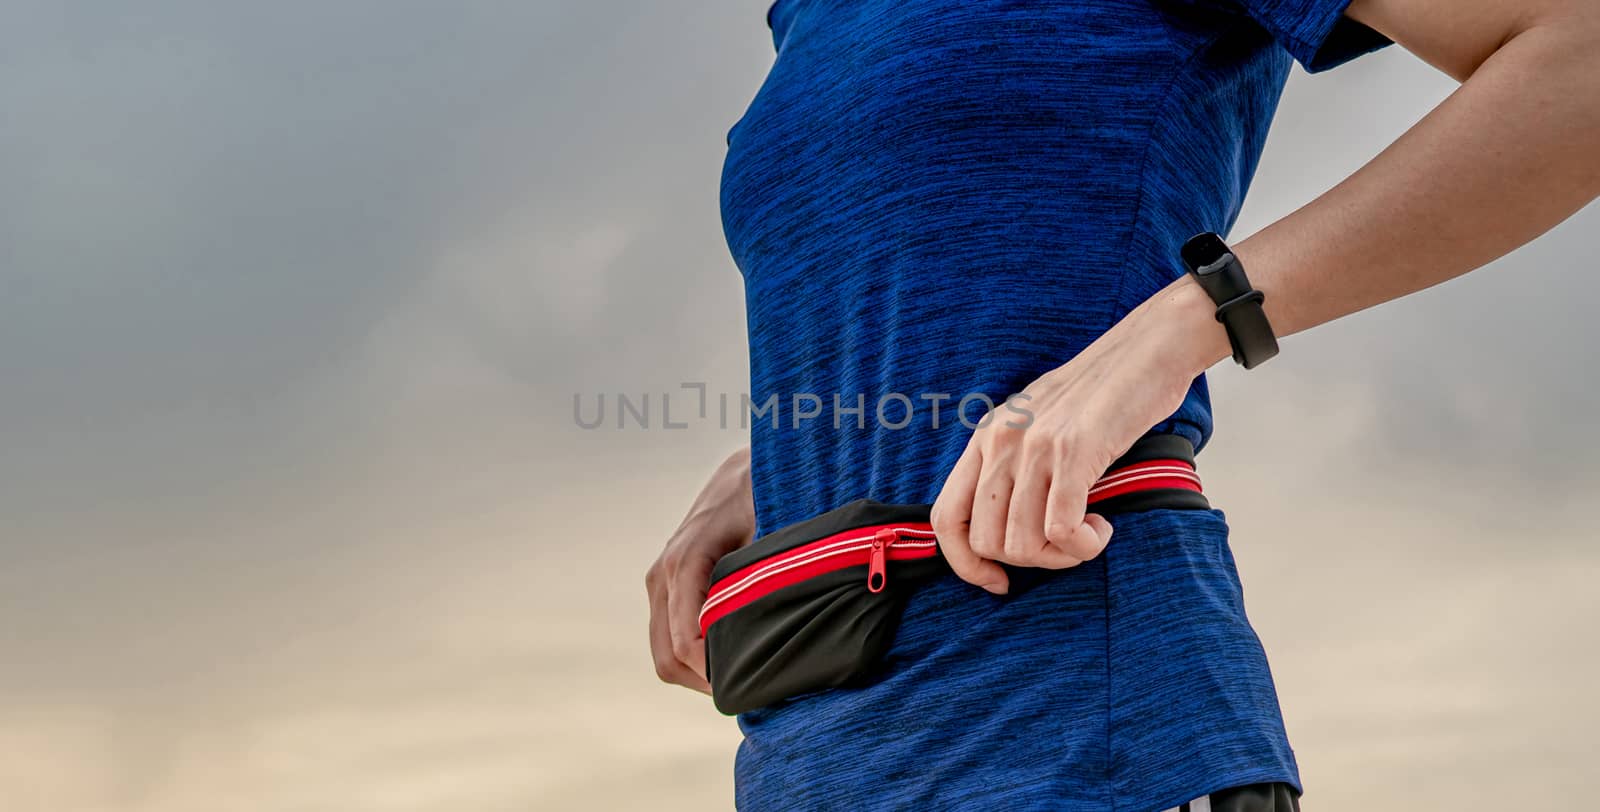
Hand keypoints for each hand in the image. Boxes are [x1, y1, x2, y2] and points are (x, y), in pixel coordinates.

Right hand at [646, 447, 755, 692]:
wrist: (743, 472)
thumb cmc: (762, 497)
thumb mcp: (768, 533)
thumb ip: (760, 577)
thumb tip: (770, 625)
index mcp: (685, 562)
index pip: (686, 640)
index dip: (713, 674)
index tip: (748, 688)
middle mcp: (663, 574)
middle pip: (667, 657)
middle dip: (704, 682)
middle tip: (747, 694)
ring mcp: (659, 580)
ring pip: (663, 653)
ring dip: (696, 674)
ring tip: (740, 680)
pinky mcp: (665, 586)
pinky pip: (666, 636)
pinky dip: (690, 658)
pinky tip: (726, 658)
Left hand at [930, 277, 1229, 593]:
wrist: (1146, 349)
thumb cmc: (1099, 394)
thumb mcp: (1037, 423)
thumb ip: (1014, 464)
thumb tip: (1005, 529)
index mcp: (985, 438)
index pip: (945, 518)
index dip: (965, 564)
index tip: (998, 584)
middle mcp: (1001, 442)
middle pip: (987, 541)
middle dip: (1029, 562)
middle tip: (1065, 547)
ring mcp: (1035, 446)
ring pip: (1023, 543)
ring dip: (1061, 556)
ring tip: (1089, 534)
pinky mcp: (1075, 452)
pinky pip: (1062, 530)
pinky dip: (1083, 546)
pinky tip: (1101, 529)